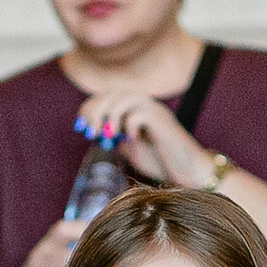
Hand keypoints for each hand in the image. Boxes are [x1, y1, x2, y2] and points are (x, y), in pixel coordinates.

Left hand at [74, 90, 212, 187]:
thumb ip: (114, 136)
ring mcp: (155, 111)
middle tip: (90, 133)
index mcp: (134, 109)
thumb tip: (94, 130)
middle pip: (113, 93)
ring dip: (110, 116)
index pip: (106, 97)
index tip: (80, 128)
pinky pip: (140, 114)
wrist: (187, 172)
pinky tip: (129, 139)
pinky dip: (129, 125)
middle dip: (96, 112)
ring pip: (125, 97)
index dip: (89, 108)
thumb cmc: (160, 161)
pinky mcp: (163, 122)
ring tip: (107, 136)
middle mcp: (144, 105)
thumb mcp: (130, 148)